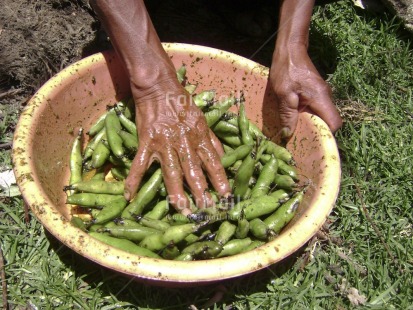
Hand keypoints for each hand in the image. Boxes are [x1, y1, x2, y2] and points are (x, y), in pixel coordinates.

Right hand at [124, 79, 230, 214]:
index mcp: (199, 137)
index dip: (220, 180)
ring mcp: (164, 144)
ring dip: (176, 193)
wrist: (159, 88)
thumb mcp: (203, 120)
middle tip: (205, 209)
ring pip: (171, 172)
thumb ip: (212, 140)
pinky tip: (129, 196)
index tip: (226, 196)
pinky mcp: (146, 143)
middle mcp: (184, 143)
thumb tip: (223, 157)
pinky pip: (139, 164)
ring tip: (181, 209)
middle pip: (193, 171)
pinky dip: (133, 180)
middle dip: (200, 192)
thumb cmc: (183, 104)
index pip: (213, 162)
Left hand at [270, 44, 341, 138]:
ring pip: (321, 116)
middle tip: (300, 141)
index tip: (311, 142)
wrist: (290, 49)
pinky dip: (307, 116)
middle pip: (328, 122)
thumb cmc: (287, 69)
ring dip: (310, 124)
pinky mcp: (315, 93)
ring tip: (296, 132)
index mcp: (322, 99)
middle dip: (316, 133)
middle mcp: (326, 98)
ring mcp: (321, 95)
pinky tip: (294, 119)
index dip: (326, 136)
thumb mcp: (284, 94)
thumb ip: (288, 115)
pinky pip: (315, 109)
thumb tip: (288, 134)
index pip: (334, 124)